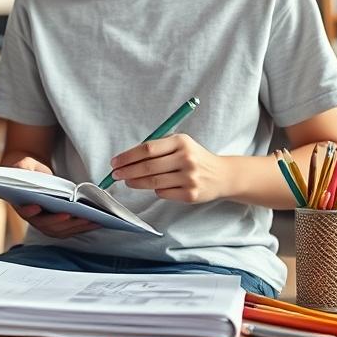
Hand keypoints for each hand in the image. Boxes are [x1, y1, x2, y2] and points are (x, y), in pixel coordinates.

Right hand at [5, 155, 99, 237]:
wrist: (31, 176)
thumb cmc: (26, 170)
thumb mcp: (23, 166)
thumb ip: (23, 170)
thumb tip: (28, 173)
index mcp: (21, 205)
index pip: (25, 212)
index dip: (30, 211)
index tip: (38, 207)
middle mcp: (33, 218)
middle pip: (47, 225)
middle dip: (61, 221)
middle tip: (73, 215)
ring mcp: (45, 223)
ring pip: (60, 230)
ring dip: (76, 227)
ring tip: (91, 220)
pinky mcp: (57, 224)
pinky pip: (69, 230)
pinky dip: (82, 227)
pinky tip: (94, 222)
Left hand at [109, 133, 231, 202]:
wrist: (222, 175)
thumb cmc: (193, 157)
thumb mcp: (179, 144)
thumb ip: (156, 148)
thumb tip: (126, 159)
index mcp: (181, 141)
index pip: (147, 149)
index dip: (128, 157)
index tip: (115, 162)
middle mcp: (186, 158)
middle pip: (148, 166)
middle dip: (127, 171)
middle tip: (115, 174)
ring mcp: (190, 178)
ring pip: (153, 182)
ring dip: (135, 182)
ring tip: (127, 181)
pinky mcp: (191, 194)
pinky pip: (163, 193)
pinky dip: (155, 190)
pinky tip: (154, 186)